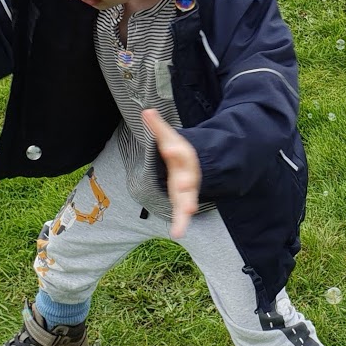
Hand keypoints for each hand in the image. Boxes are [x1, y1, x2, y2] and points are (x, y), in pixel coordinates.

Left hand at [142, 109, 200, 238]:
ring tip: (185, 219)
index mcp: (183, 157)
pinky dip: (181, 224)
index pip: (180, 152)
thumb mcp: (169, 138)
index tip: (170, 149)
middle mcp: (188, 175)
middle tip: (184, 189)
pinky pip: (183, 214)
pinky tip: (177, 234)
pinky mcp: (184, 203)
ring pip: (188, 201)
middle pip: (189, 180)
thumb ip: (158, 127)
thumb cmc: (178, 153)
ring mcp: (188, 191)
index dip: (175, 150)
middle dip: (187, 185)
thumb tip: (147, 111)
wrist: (198, 166)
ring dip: (186, 210)